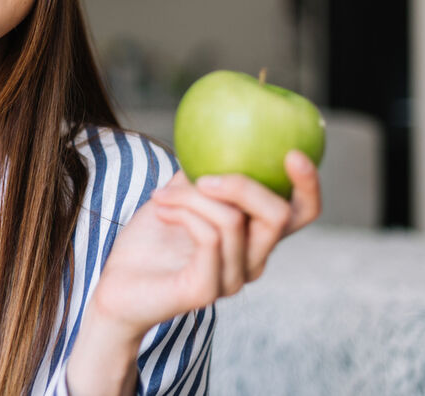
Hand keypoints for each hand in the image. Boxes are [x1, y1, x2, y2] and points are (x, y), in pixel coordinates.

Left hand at [88, 151, 320, 341]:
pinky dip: (183, 213)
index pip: (302, 213)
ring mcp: (232, 279)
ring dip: (192, 197)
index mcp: (254, 237)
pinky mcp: (207, 291)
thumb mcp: (178, 194)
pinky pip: (209, 238)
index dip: (308, 184)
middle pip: (279, 217)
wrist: (116, 286)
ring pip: (233, 220)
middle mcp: (252, 261)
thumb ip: (202, 170)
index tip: (292, 153)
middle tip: (201, 176)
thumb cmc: (149, 240)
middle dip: (243, 185)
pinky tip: (160, 209)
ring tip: (160, 194)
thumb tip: (216, 132)